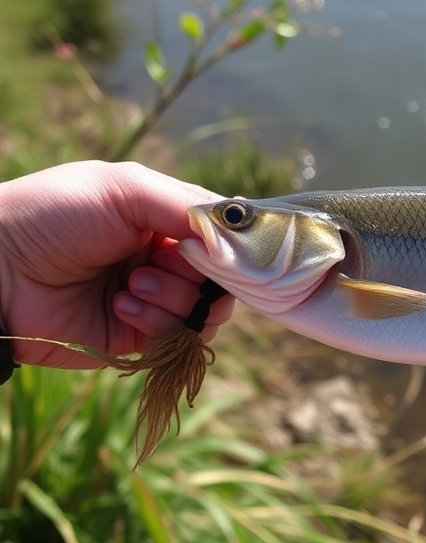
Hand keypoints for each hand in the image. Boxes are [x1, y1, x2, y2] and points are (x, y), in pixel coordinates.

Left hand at [0, 161, 233, 368]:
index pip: (225, 235)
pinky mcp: (138, 337)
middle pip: (224, 277)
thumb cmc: (55, 216)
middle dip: (200, 272)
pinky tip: (121, 305)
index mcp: (164, 218)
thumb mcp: (125, 190)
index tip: (223, 247)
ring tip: (131, 283)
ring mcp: (153, 298)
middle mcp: (165, 258)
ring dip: (174, 296)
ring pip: (205, 310)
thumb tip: (239, 240)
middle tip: (164, 262)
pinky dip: (156, 322)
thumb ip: (188, 208)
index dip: (232, 244)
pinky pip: (178, 339)